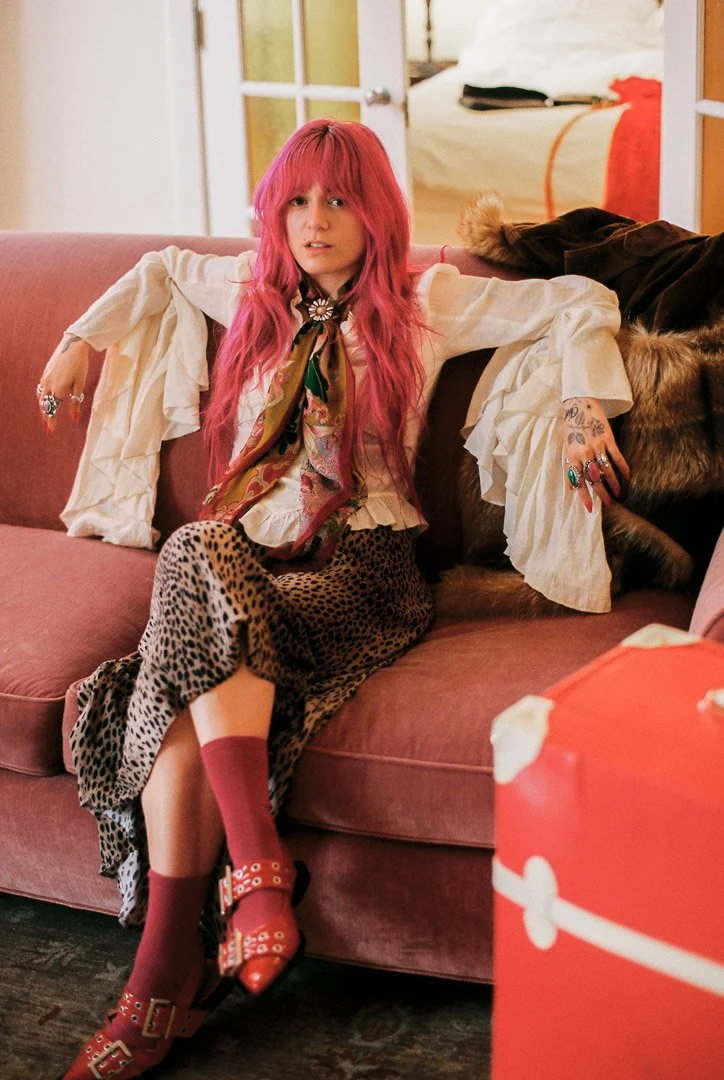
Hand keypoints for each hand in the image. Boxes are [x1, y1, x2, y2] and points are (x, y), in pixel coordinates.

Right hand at [37, 334, 89, 431]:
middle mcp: (49, 384)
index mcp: (58, 389)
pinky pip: (41, 389)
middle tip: (48, 427)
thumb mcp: (80, 385)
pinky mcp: (45, 372)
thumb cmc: (80, 365)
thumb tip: (74, 419)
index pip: (53, 410)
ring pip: (41, 397)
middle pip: (45, 405)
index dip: (52, 421)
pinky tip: (46, 399)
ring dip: (43, 407)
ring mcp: (45, 378)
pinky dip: (43, 397)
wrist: (73, 345)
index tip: (51, 431)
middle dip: (46, 416)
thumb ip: (76, 402)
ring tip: (46, 416)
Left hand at [562, 396, 629, 512]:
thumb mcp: (566, 450)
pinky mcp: (608, 439)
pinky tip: (628, 477)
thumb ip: (569, 469)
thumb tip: (570, 488)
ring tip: (619, 494)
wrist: (579, 406)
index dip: (584, 496)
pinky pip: (617, 457)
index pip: (578, 481)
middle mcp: (584, 454)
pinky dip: (623, 468)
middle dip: (602, 493)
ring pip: (607, 470)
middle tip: (609, 504)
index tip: (591, 509)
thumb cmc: (571, 430)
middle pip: (594, 478)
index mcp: (572, 457)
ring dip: (614, 484)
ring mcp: (597, 446)